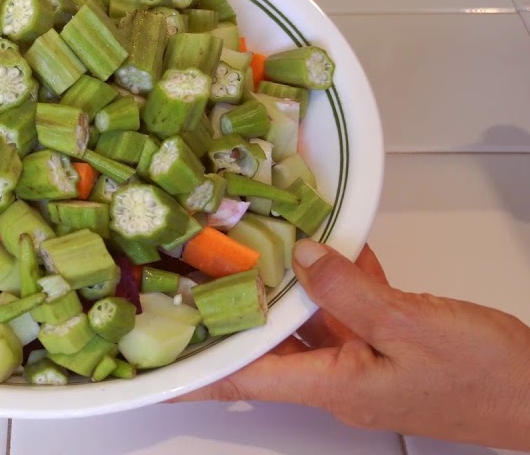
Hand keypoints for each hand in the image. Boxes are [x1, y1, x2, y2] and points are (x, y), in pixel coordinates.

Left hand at [173, 239, 529, 449]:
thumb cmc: (487, 377)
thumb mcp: (412, 324)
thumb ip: (350, 290)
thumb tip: (304, 255)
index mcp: (333, 385)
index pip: (241, 377)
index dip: (191, 371)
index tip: (147, 362)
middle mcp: (337, 380)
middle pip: (266, 346)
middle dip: (230, 313)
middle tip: (185, 278)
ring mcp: (363, 365)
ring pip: (306, 324)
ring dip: (284, 290)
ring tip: (244, 251)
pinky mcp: (388, 349)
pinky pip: (347, 314)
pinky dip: (336, 284)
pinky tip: (329, 249)